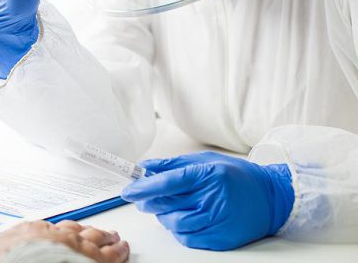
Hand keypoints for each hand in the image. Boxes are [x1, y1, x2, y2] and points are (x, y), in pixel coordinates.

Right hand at [0, 220, 129, 262]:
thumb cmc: (10, 261)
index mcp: (34, 232)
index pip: (49, 229)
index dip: (60, 231)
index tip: (62, 232)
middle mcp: (59, 234)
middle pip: (76, 229)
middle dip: (86, 230)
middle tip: (94, 230)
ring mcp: (78, 246)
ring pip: (96, 237)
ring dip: (105, 236)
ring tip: (113, 237)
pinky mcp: (96, 261)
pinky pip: (113, 255)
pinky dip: (120, 250)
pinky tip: (124, 248)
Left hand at [121, 151, 293, 250]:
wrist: (271, 198)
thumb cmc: (235, 176)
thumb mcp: (205, 161)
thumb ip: (173, 164)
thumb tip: (145, 167)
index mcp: (209, 174)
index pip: (168, 182)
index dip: (144, 187)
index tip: (128, 190)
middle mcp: (214, 198)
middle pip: (168, 204)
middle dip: (149, 201)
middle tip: (143, 198)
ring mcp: (219, 220)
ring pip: (175, 224)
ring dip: (164, 217)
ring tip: (167, 209)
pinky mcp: (222, 238)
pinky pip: (188, 239)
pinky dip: (179, 230)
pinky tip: (183, 220)